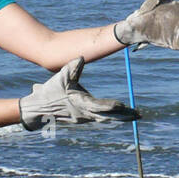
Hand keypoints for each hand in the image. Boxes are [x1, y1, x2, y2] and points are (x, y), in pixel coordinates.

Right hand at [19, 56, 137, 130]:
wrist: (38, 110)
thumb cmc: (49, 92)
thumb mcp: (60, 78)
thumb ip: (72, 68)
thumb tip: (81, 57)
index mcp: (81, 104)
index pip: (100, 107)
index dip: (113, 107)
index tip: (124, 105)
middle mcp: (85, 115)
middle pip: (109, 117)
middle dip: (125, 116)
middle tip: (140, 115)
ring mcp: (85, 119)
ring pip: (107, 120)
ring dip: (121, 118)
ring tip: (136, 116)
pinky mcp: (84, 120)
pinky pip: (102, 120)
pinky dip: (113, 118)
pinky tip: (122, 117)